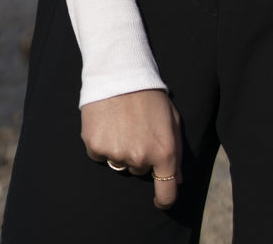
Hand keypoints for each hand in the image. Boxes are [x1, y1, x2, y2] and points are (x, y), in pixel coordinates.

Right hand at [80, 89, 182, 208]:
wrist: (120, 72)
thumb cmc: (150, 95)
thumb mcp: (172, 119)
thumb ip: (176, 152)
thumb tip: (177, 179)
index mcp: (164, 152)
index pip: (166, 193)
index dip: (163, 199)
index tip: (160, 198)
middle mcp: (140, 157)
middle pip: (139, 171)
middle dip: (140, 154)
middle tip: (138, 128)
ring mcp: (117, 153)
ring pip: (119, 163)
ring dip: (121, 149)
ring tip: (122, 122)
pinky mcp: (96, 147)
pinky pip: (100, 155)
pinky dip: (103, 142)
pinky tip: (107, 122)